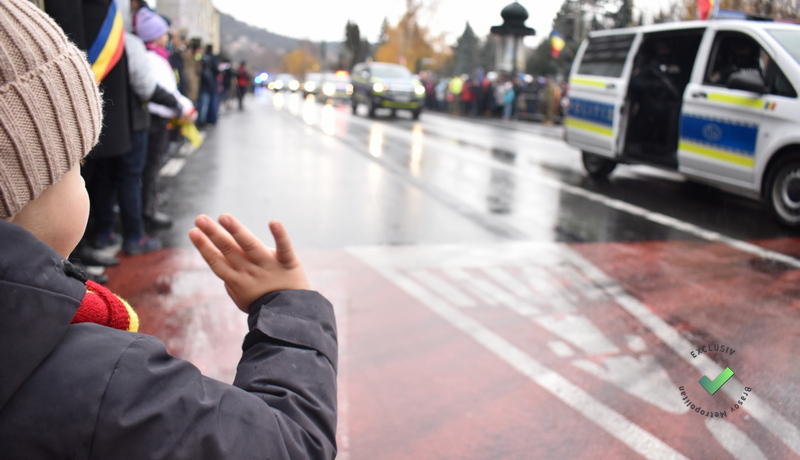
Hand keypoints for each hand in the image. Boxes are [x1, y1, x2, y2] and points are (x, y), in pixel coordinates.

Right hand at [189, 214, 309, 312]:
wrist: (291, 318)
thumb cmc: (264, 307)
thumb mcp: (242, 299)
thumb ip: (231, 283)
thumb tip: (221, 268)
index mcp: (237, 281)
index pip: (216, 261)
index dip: (204, 247)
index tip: (192, 232)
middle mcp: (250, 272)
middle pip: (228, 250)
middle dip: (213, 233)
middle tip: (200, 219)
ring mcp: (268, 266)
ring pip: (250, 245)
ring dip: (236, 230)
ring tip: (224, 217)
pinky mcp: (288, 263)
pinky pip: (284, 247)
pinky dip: (279, 235)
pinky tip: (273, 222)